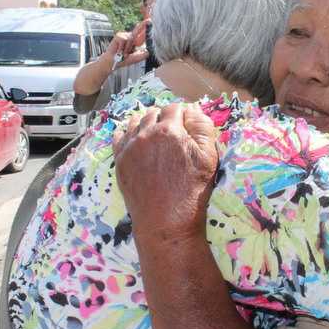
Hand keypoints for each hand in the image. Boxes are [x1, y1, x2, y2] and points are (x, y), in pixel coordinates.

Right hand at [103, 20, 149, 68]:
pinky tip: (119, 50)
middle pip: (139, 28)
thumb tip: (149, 50)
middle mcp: (132, 36)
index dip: (146, 25)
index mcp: (137, 41)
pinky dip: (122, 47)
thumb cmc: (125, 59)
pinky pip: (124, 40)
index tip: (150, 20)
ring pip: (131, 39)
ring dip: (128, 48)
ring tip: (124, 53)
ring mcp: (125, 35)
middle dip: (144, 24)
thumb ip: (144, 53)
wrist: (113, 61)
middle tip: (149, 20)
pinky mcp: (119, 35)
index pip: (143, 32)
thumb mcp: (137, 57)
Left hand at [112, 103, 218, 239]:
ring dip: (146, 123)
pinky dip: (129, 134)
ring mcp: (129, 147)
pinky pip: (119, 136)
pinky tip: (137, 141)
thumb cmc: (192, 189)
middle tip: (174, 131)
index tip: (187, 122)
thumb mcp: (209, 157)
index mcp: (169, 130)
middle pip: (154, 112)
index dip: (183, 113)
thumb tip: (194, 110)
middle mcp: (146, 133)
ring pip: (136, 122)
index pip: (175, 107)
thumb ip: (203, 128)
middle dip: (165, 117)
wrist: (166, 220)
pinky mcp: (119, 160)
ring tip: (155, 135)